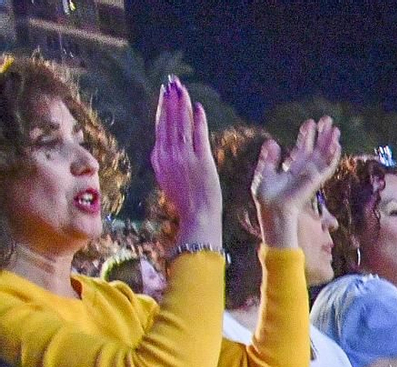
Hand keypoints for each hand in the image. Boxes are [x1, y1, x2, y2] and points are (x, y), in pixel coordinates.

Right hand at [151, 78, 222, 250]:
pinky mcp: (201, 161)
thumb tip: (165, 146)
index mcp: (158, 158)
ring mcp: (184, 157)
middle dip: (170, 100)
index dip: (162, 109)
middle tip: (172, 83)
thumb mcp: (168, 178)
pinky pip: (198, 135)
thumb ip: (167, 160)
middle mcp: (169, 155)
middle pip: (169, 121)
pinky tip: (197, 107)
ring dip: (181, 104)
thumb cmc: (186, 201)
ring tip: (181, 88)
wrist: (197, 216)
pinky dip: (197, 120)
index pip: (160, 127)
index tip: (164, 94)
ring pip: (181, 124)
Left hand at [252, 116, 339, 250]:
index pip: (302, 149)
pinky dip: (332, 156)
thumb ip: (268, 158)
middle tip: (328, 120)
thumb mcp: (264, 172)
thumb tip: (272, 141)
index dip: (307, 136)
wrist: (273, 209)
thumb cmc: (267, 197)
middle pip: (316, 150)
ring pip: (324, 156)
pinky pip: (327, 166)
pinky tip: (337, 145)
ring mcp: (311, 175)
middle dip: (322, 135)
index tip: (310, 123)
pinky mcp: (315, 179)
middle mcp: (304, 171)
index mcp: (292, 169)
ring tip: (335, 129)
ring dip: (330, 142)